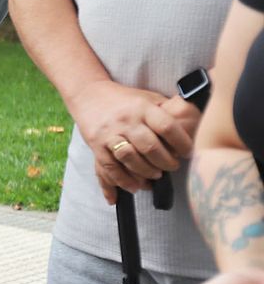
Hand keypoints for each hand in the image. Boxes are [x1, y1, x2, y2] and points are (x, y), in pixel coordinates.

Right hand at [69, 80, 197, 200]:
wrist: (90, 96)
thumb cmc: (126, 100)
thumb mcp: (149, 98)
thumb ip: (168, 112)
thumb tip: (195, 125)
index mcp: (143, 107)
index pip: (166, 126)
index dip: (181, 143)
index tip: (188, 153)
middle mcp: (126, 120)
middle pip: (149, 146)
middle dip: (165, 162)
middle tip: (172, 167)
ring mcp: (109, 134)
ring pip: (129, 158)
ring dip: (145, 172)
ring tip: (154, 176)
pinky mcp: (96, 146)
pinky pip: (109, 168)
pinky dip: (121, 181)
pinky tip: (133, 188)